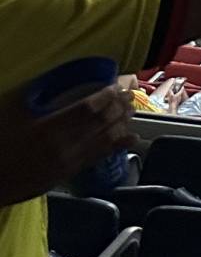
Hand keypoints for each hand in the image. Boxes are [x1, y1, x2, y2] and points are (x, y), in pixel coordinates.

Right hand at [0, 82, 134, 207]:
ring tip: (132, 110)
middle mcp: (64, 145)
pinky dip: (117, 145)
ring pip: (104, 139)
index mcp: (48, 128)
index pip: (87, 109)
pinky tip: (131, 138)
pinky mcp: (69, 174)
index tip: (115, 87)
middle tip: (130, 95)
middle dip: (118, 107)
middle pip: (100, 122)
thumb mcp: (11, 115)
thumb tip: (55, 82)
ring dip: (121, 123)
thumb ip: (34, 99)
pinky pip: (99, 156)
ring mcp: (69, 161)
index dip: (105, 96)